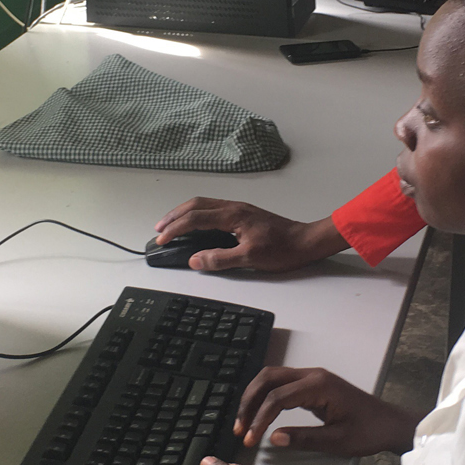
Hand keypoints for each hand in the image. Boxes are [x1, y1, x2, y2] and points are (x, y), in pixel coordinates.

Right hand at [155, 199, 350, 271]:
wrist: (306, 241)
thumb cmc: (283, 249)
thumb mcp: (249, 259)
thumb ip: (220, 259)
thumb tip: (195, 260)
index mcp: (232, 215)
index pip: (195, 218)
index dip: (175, 229)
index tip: (161, 239)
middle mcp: (233, 207)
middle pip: (195, 204)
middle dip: (173, 216)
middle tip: (159, 229)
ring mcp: (239, 208)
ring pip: (203, 204)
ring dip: (184, 213)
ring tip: (171, 225)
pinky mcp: (244, 213)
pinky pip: (213, 208)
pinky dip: (197, 214)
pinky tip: (196, 224)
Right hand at [234, 366, 420, 455]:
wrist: (389, 424)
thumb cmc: (368, 432)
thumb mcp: (337, 441)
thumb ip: (304, 439)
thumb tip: (272, 438)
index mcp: (318, 386)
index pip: (277, 397)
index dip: (259, 418)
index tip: (249, 439)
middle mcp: (312, 375)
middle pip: (268, 378)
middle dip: (249, 401)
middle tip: (239, 427)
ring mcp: (312, 378)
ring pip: (272, 378)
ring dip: (254, 397)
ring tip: (243, 423)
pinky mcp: (312, 385)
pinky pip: (281, 384)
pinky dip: (265, 397)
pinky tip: (259, 415)